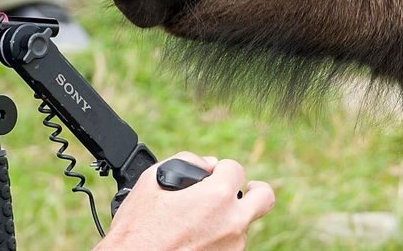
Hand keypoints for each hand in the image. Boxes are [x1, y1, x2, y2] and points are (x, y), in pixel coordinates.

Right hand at [97, 152, 274, 250]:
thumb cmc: (138, 229)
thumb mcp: (152, 181)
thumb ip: (186, 161)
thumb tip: (207, 164)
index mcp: (217, 196)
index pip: (235, 168)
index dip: (220, 168)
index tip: (211, 175)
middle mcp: (232, 222)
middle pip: (265, 198)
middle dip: (256, 189)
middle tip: (245, 189)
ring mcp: (232, 247)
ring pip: (244, 223)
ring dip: (229, 217)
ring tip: (200, 222)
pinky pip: (231, 244)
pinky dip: (220, 238)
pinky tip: (196, 237)